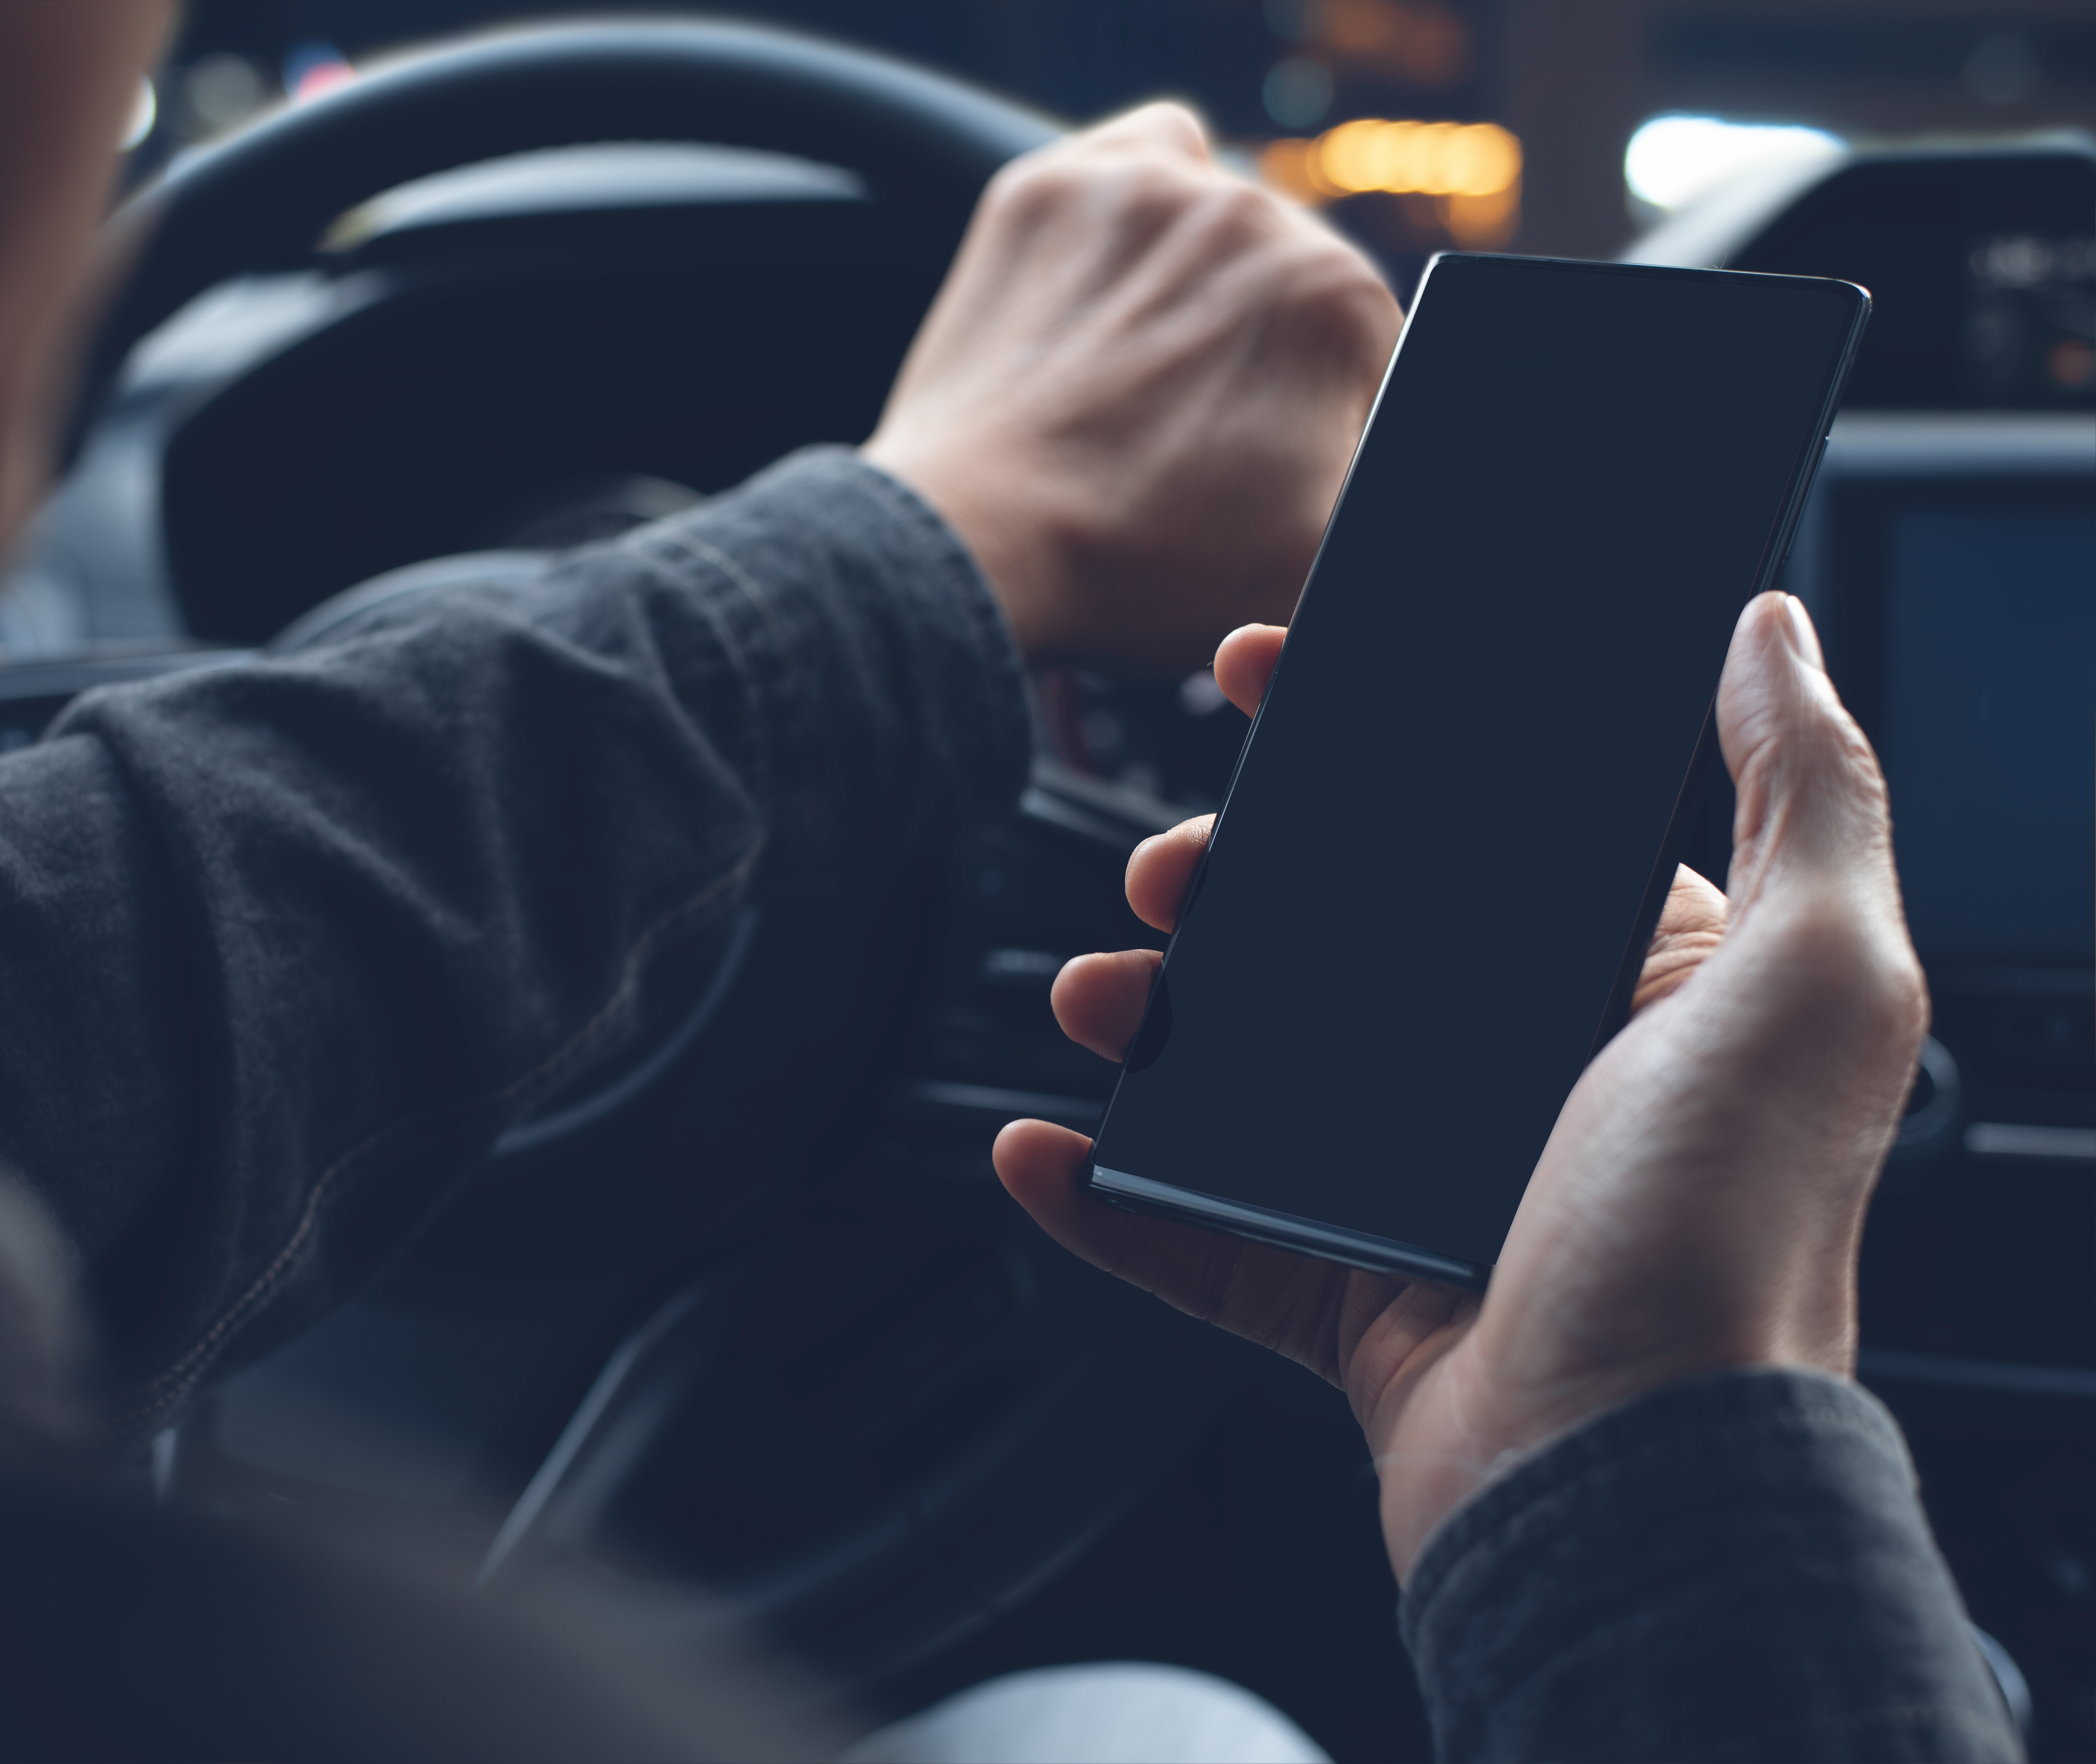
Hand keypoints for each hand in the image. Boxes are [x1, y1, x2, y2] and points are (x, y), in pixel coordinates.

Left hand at [863, 104, 1401, 672]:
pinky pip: (1133, 161)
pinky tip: (1111, 287)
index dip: (1316, 419)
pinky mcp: (1054, 190)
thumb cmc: (1140, 563)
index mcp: (1340, 300)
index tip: (1257, 460)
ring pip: (1211, 225)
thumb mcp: (1312, 557)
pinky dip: (1134, 207)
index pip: (1359, 350)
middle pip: (1281, 285)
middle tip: (1184, 433)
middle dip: (1253, 354)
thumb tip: (1378, 466)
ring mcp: (1148, 193)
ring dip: (1196, 288)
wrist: (977, 542)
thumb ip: (1374, 492)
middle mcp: (1254, 216)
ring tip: (1139, 378)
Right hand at [995, 597, 1926, 1579]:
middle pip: (1333, 939)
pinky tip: (1042, 1153)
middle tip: (1167, 867)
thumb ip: (1806, 786)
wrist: (1631, 1479)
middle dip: (1225, 880)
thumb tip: (1767, 632)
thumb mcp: (1815, 977)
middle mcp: (1521, 1083)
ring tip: (1095, 993)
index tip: (1263, 679)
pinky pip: (1192, 1236)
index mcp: (1627, 990)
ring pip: (1247, 1076)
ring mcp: (1418, 1192)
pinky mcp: (1342, 1297)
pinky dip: (1104, 1202)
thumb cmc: (1731, 1241)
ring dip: (1145, 1020)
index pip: (1476, 831)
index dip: (1366, 745)